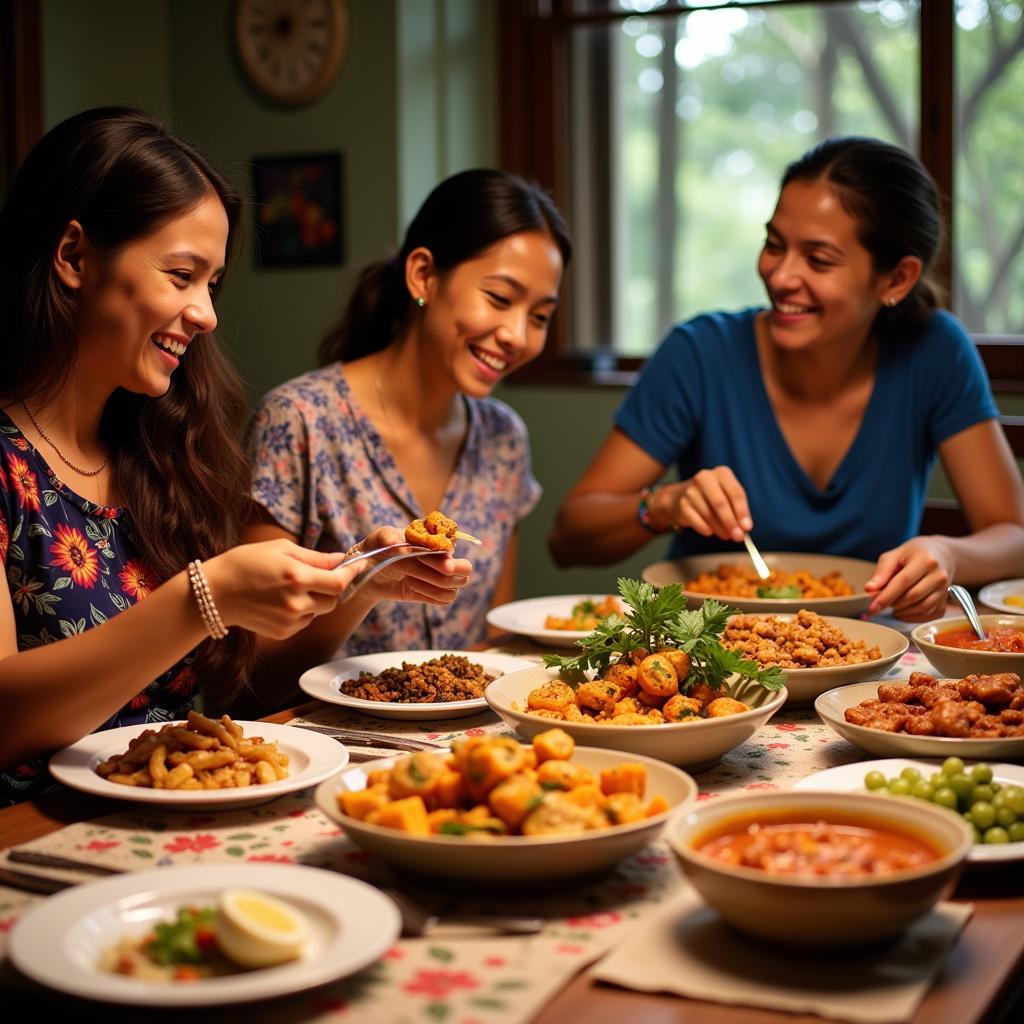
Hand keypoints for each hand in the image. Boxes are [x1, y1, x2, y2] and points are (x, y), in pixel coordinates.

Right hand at [204, 539, 360, 639]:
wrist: (214, 592)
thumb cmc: (246, 562)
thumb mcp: (281, 549)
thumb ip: (315, 557)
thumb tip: (341, 559)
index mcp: (296, 578)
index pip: (339, 582)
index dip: (352, 574)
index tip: (357, 566)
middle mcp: (295, 603)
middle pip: (334, 599)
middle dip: (331, 587)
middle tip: (315, 575)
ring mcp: (289, 621)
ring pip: (320, 611)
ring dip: (316, 599)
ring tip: (292, 587)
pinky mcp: (283, 632)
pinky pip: (306, 621)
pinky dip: (303, 611)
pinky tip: (281, 601)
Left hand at [346, 525, 472, 605]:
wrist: (368, 574)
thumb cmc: (376, 549)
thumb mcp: (378, 539)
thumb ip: (387, 537)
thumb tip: (395, 544)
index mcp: (434, 539)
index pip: (452, 547)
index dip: (445, 555)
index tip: (428, 560)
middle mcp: (443, 558)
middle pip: (466, 569)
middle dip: (453, 572)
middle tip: (439, 572)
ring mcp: (440, 577)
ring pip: (455, 588)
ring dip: (433, 586)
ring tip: (410, 580)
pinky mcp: (434, 593)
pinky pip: (445, 600)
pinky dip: (430, 596)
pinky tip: (413, 589)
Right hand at [655, 467, 752, 541]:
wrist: (681, 496)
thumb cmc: (712, 497)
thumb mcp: (728, 496)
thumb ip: (737, 511)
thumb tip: (744, 529)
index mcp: (722, 473)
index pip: (736, 493)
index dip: (742, 512)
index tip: (747, 527)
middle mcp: (705, 478)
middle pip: (720, 503)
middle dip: (730, 522)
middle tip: (738, 536)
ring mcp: (691, 491)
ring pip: (709, 514)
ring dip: (720, 529)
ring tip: (726, 536)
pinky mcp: (682, 505)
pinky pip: (697, 521)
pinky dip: (706, 529)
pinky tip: (711, 531)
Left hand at [864, 537, 954, 620]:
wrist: (941, 556)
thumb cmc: (914, 555)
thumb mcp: (894, 556)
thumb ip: (881, 572)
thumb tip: (869, 590)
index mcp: (925, 560)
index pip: (904, 582)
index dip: (886, 596)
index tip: (872, 607)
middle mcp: (938, 576)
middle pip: (912, 597)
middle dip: (892, 603)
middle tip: (881, 602)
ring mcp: (944, 590)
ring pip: (921, 608)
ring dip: (901, 611)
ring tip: (892, 603)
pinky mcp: (945, 602)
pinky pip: (927, 615)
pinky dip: (911, 617)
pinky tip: (902, 610)